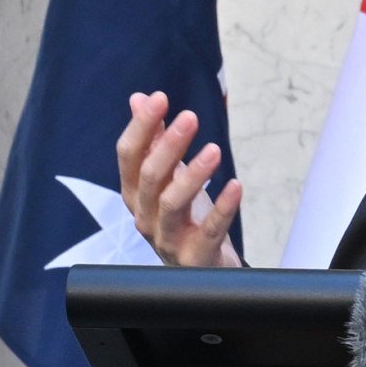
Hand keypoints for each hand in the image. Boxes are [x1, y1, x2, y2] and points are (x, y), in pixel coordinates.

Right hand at [116, 91, 246, 267]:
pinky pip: (209, 230)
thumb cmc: (184, 218)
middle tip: (190, 117)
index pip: (128, 156)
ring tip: (214, 150)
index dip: (141, 126)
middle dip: (169, 145)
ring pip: (172, 203)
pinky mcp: (194, 257)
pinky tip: (237, 186)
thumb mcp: (168, 178)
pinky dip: (224, 207)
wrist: (201, 269)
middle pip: (149, 177)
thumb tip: (140, 98)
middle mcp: (144, 216)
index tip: (161, 98)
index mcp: (134, 193)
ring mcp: (167, 239)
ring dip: (194, 174)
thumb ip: (153, 141)